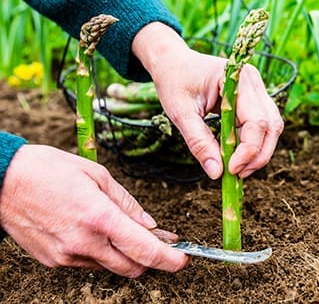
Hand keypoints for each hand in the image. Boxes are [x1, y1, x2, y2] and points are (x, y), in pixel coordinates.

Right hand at [0, 145, 188, 276]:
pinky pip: (89, 263)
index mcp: (99, 217)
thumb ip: (126, 204)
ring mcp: (68, 256)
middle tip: (156, 241)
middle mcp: (85, 243)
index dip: (170, 258)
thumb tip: (149, 224)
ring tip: (123, 231)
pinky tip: (96, 232)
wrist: (4, 181)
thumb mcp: (97, 176)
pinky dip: (101, 252)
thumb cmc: (51, 170)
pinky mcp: (54, 261)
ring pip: (111, 267)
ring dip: (125, 254)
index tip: (182, 257)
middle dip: (150, 258)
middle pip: (133, 267)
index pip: (146, 250)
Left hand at [132, 22, 283, 178]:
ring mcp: (254, 91)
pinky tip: (234, 157)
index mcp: (238, 79)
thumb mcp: (180, 112)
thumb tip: (216, 173)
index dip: (248, 150)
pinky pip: (257, 126)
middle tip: (237, 174)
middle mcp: (253, 83)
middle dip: (258, 155)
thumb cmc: (174, 81)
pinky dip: (250, 144)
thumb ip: (198, 141)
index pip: (257, 121)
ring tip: (236, 169)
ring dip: (257, 152)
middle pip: (271, 125)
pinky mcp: (249, 101)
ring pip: (269, 128)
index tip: (231, 170)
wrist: (172, 63)